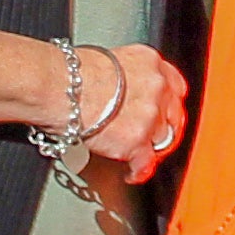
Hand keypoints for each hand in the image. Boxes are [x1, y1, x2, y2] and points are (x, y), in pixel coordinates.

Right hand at [83, 43, 191, 182]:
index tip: (165, 111)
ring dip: (151, 150)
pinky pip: (146, 164)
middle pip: (174, 116)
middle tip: (153, 138)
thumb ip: (128, 76)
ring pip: (164, 140)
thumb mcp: (110, 61)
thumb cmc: (70, 73)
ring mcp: (148, 115)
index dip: (169, 103)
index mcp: (149, 63)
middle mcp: (155, 87)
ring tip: (140, 156)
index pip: (175, 86)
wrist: (58, 86)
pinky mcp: (136, 141)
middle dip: (165, 130)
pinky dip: (138, 171)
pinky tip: (132, 173)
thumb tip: (123, 92)